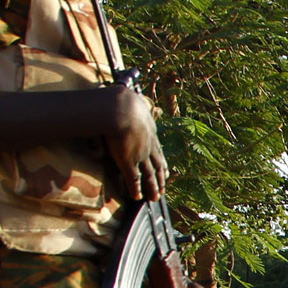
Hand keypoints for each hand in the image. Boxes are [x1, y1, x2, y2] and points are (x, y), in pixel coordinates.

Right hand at [103, 82, 168, 203]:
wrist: (120, 110)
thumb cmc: (123, 102)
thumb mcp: (132, 101)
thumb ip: (131, 101)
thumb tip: (124, 90)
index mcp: (150, 132)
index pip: (158, 150)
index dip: (162, 162)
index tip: (167, 171)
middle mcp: (148, 145)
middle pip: (158, 165)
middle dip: (161, 179)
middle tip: (164, 189)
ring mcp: (140, 155)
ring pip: (150, 175)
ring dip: (152, 188)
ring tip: (154, 197)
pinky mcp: (129, 162)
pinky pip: (134, 180)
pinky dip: (136, 190)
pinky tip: (138, 198)